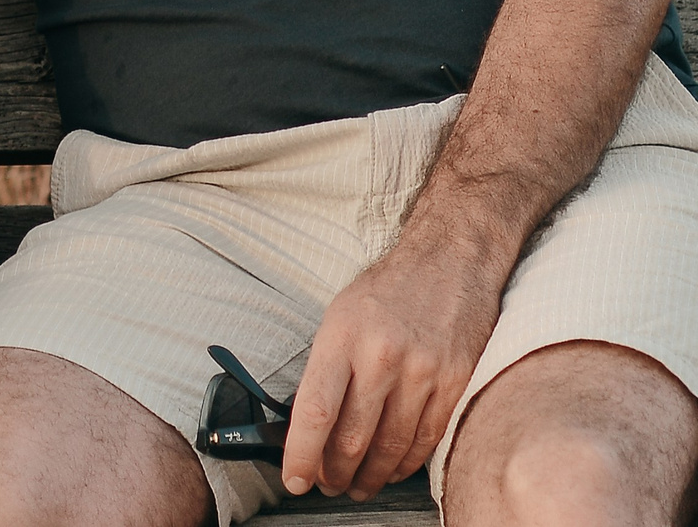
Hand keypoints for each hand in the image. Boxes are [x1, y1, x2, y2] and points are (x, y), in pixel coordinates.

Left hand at [280, 239, 505, 499]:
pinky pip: (426, 438)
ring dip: (370, 476)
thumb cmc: (387, 290)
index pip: (315, 410)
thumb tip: (309, 422)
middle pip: (353, 437)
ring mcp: (423, 372)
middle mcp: (381, 357)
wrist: (449, 262)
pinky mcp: (455, 383)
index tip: (293, 478)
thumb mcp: (340, 316)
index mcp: (342, 337)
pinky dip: (405, 463)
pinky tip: (391, 470)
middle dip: (334, 471)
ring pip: (390, 446)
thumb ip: (326, 366)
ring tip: (355, 485)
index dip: (301, 453)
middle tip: (325, 484)